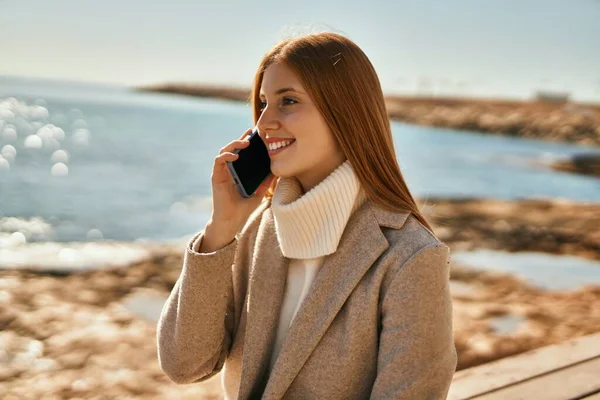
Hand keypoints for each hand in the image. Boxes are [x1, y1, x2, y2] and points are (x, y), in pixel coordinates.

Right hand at [201, 128, 274, 251]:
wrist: (231, 221)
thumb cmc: (243, 209)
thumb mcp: (259, 192)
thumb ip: (266, 182)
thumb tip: (277, 171)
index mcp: (237, 171)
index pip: (241, 152)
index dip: (247, 141)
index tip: (256, 134)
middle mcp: (228, 170)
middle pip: (232, 148)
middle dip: (241, 138)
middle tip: (251, 133)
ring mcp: (221, 173)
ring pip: (224, 151)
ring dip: (233, 144)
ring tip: (245, 143)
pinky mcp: (216, 177)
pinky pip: (218, 161)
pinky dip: (226, 155)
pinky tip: (235, 156)